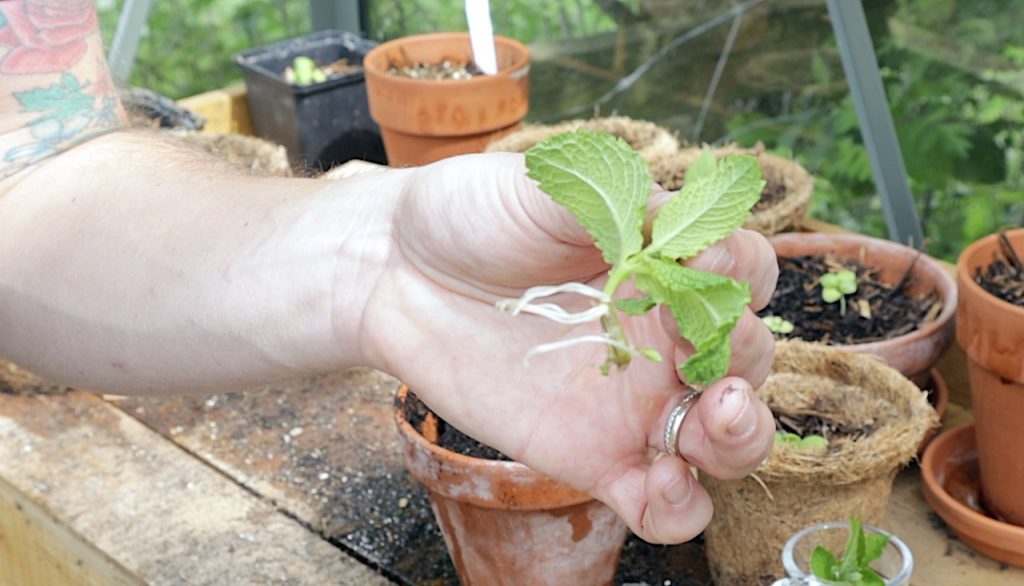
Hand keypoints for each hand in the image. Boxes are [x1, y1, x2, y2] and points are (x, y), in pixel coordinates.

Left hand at [361, 152, 777, 543]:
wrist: (396, 271)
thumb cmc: (472, 215)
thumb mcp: (543, 186)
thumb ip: (612, 203)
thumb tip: (674, 223)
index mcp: (662, 265)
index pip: (742, 273)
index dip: (738, 272)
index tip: (699, 266)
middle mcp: (660, 336)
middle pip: (746, 359)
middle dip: (745, 358)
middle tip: (701, 354)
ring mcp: (631, 402)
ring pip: (721, 440)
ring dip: (740, 438)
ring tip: (714, 420)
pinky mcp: (592, 457)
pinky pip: (659, 503)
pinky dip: (679, 508)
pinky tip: (662, 484)